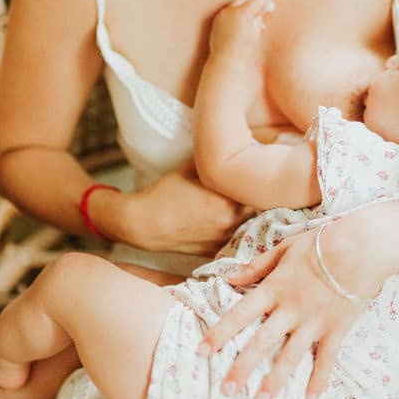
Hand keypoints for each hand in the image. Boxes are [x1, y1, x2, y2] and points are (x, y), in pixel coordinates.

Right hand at [123, 162, 253, 255]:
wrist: (143, 224)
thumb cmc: (164, 194)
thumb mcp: (189, 168)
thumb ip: (213, 159)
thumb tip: (230, 147)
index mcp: (227, 200)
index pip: (254, 188)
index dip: (253, 180)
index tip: (248, 174)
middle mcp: (230, 222)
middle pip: (255, 208)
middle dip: (250, 198)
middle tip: (244, 188)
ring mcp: (223, 239)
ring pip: (247, 225)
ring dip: (245, 215)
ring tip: (233, 204)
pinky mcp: (214, 251)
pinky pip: (234, 239)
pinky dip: (232, 230)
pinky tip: (222, 220)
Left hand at [197, 227, 380, 398]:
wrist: (363, 246)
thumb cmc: (323, 242)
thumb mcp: (285, 248)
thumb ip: (258, 265)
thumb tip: (231, 277)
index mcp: (275, 288)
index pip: (240, 314)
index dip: (219, 333)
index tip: (202, 351)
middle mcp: (291, 309)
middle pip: (261, 343)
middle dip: (242, 368)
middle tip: (227, 390)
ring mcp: (314, 322)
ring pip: (291, 357)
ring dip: (275, 381)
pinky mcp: (337, 329)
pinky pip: (327, 359)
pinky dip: (320, 379)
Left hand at [207, 0, 275, 57]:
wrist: (226, 58)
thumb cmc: (243, 46)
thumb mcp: (255, 30)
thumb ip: (260, 16)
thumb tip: (267, 7)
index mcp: (242, 12)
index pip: (256, 0)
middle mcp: (230, 10)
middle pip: (245, 0)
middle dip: (254, 1)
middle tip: (264, 5)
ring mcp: (222, 14)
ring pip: (237, 5)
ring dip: (246, 9)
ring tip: (255, 18)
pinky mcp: (217, 20)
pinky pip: (229, 12)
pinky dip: (237, 14)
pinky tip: (243, 23)